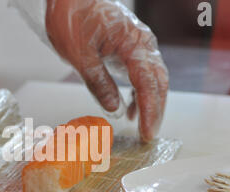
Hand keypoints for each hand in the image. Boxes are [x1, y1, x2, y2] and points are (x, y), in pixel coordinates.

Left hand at [46, 0, 167, 141]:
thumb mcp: (80, 55)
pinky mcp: (130, 46)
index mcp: (133, 44)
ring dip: (150, 103)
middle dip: (156, 110)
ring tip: (143, 127)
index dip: (150, 111)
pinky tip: (131, 109)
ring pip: (152, 78)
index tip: (147, 133)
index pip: (148, 84)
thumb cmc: (72, 18)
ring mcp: (138, 43)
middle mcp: (142, 43)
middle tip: (149, 135)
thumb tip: (114, 109)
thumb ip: (99, 83)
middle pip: (157, 82)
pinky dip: (139, 92)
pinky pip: (141, 72)